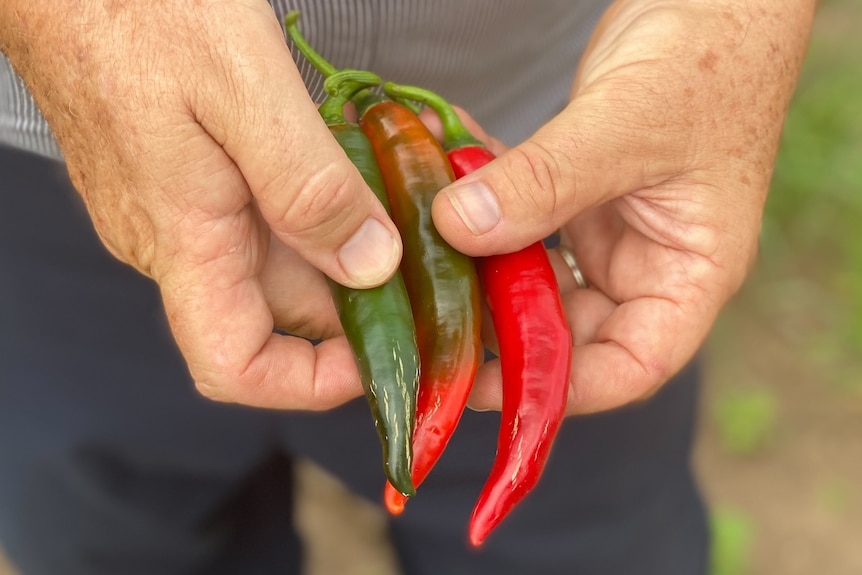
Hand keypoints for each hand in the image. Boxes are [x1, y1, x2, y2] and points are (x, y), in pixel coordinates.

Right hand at [0, 1, 402, 407]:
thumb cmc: (135, 8)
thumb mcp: (242, 87)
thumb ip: (307, 184)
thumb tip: (368, 265)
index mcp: (182, 238)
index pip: (234, 365)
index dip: (309, 383)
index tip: (378, 356)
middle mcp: (178, 240)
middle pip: (282, 310)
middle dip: (360, 296)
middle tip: (428, 261)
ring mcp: (182, 209)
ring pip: (281, 257)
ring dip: (347, 241)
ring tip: (406, 203)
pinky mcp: (190, 178)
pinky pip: (264, 214)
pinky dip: (318, 204)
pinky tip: (356, 168)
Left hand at [429, 0, 816, 413]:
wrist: (711, 0)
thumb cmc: (707, 61)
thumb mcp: (626, 128)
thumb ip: (546, 182)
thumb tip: (459, 228)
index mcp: (689, 274)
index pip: (627, 366)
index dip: (557, 389)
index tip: (483, 386)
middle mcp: (647, 265)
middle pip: (568, 330)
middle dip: (500, 325)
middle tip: (433, 315)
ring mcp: (609, 232)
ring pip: (534, 279)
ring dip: (481, 265)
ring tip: (426, 252)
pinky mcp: (577, 198)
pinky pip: (522, 222)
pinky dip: (483, 210)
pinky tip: (444, 187)